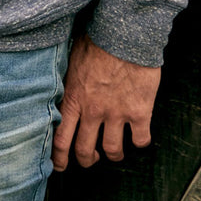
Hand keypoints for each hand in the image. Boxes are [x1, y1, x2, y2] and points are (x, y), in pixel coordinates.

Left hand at [51, 34, 160, 171]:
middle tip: (91, 159)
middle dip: (87, 159)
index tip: (61, 165)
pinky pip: (140, 140)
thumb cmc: (96, 41)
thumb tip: (60, 89)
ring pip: (112, 150)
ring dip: (113, 155)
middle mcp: (92, 111)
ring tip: (115, 152)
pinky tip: (139, 137)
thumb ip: (67, 81)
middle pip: (85, 150)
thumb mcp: (70, 61)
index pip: (60, 138)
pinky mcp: (139, 112)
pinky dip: (140, 142)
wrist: (124, 35)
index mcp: (73, 99)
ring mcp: (116, 114)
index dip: (59, 157)